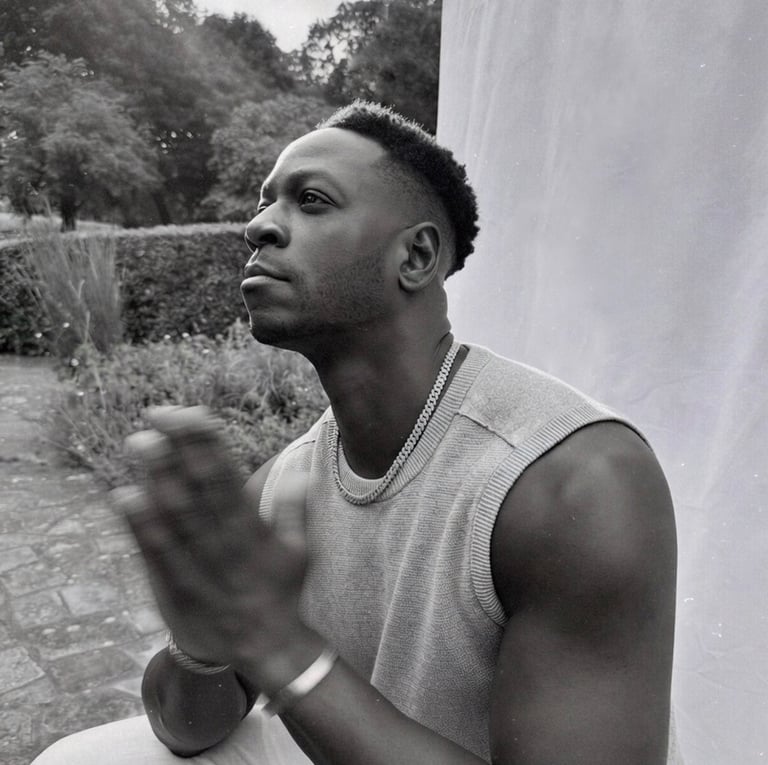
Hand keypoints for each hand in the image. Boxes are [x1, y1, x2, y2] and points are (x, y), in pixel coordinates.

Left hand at [113, 406, 308, 672]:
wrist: (266, 647)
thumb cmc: (281, 590)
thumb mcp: (300, 549)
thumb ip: (296, 508)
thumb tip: (299, 467)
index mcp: (254, 530)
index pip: (228, 477)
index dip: (208, 444)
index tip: (192, 413)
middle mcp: (225, 544)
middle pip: (198, 489)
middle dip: (178, 450)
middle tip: (158, 414)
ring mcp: (198, 566)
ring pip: (175, 516)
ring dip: (156, 478)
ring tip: (140, 442)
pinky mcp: (174, 587)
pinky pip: (154, 555)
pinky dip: (140, 527)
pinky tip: (124, 497)